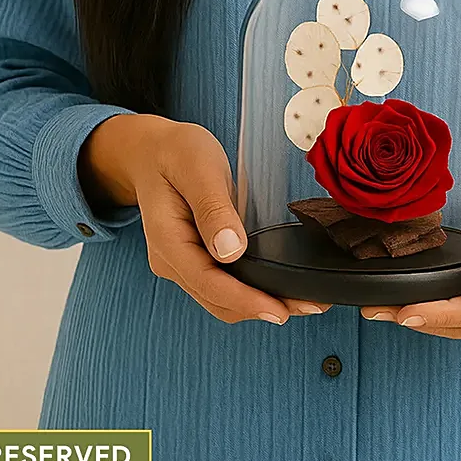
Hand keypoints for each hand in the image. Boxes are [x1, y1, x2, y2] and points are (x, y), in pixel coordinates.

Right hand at [78, 113, 331, 323]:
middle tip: (309, 306)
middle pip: (218, 299)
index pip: (208, 283)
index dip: (245, 300)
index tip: (280, 310)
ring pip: (222, 298)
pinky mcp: (195, 258)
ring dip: (258, 304)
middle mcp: (172, 259)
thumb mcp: (197, 168)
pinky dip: (250, 291)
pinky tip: (277, 286)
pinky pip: (223, 284)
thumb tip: (231, 250)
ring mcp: (182, 262)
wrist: (151, 150)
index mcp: (168, 240)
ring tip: (301, 301)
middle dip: (261, 308)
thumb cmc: (174, 152)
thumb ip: (213, 208)